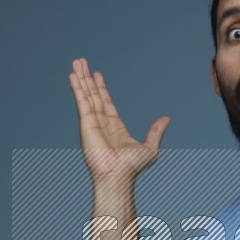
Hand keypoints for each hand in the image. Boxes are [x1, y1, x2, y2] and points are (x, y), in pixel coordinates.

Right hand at [69, 56, 170, 184]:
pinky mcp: (86, 122)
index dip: (101, 89)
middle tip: (82, 63)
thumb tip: (166, 118)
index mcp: (115, 128)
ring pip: (86, 95)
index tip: (97, 75)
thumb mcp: (150, 148)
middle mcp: (102, 123)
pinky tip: (73, 75)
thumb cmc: (131, 168)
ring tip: (76, 62)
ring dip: (81, 78)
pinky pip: (81, 101)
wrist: (117, 176)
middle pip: (94, 95)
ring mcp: (92, 122)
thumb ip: (156, 132)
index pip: (106, 103)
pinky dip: (77, 88)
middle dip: (88, 79)